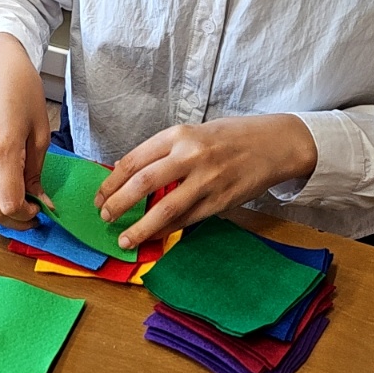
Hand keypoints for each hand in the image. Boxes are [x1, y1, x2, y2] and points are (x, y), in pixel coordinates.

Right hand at [0, 33, 52, 229]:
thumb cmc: (22, 91)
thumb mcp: (40, 132)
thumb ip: (37, 171)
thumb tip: (41, 200)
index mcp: (2, 147)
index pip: (8, 202)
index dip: (25, 214)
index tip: (38, 209)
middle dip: (12, 219)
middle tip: (29, 212)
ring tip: (10, 210)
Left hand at [95, 115, 317, 248]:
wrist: (273, 144)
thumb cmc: (230, 137)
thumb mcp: (193, 133)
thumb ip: (163, 151)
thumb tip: (127, 171)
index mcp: (179, 135)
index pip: (134, 160)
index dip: (111, 181)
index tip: (100, 196)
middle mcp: (190, 156)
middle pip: (142, 183)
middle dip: (118, 204)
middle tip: (105, 217)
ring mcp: (206, 180)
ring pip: (164, 209)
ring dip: (140, 228)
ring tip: (124, 239)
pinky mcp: (220, 201)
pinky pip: (187, 220)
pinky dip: (167, 231)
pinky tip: (154, 237)